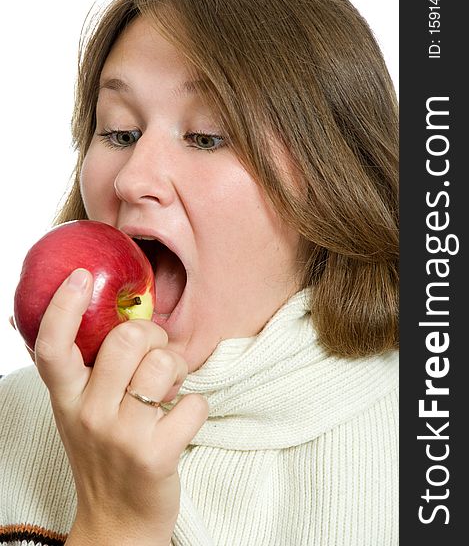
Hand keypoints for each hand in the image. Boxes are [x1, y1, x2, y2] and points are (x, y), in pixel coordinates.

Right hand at [34, 268, 207, 545]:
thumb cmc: (103, 453)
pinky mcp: (156, 455)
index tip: (82, 276)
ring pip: (165, 364)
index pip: (54, 344)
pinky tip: (181, 421)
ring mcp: (122, 435)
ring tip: (170, 388)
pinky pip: (194, 402)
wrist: (117, 522)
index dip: (64, 306)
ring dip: (179, 369)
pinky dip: (196, 406)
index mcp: (67, 397)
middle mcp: (89, 412)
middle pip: (128, 339)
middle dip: (154, 336)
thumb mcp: (78, 410)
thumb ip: (78, 369)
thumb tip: (55, 315)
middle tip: (157, 355)